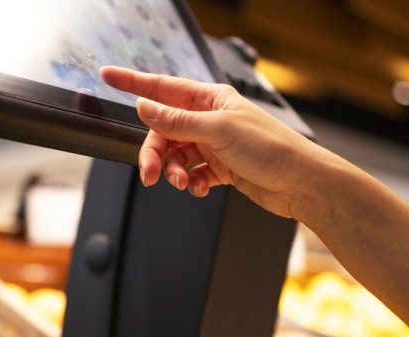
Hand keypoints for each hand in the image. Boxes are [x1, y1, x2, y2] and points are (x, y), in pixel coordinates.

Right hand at [101, 66, 340, 219]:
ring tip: (185, 183)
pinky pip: (192, 174)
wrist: (300, 182)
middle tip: (151, 173)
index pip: (162, 88)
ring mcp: (214, 144)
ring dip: (175, 171)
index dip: (133, 82)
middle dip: (155, 154)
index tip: (108, 76)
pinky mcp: (221, 168)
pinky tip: (200, 188)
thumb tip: (144, 107)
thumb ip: (177, 122)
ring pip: (176, 156)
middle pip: (164, 132)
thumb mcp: (218, 130)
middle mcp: (210, 119)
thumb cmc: (271, 148)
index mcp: (210, 99)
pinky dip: (192, 182)